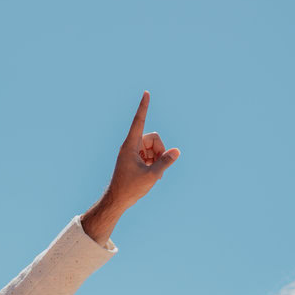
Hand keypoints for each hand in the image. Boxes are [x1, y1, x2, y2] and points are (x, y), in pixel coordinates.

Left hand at [81, 92, 179, 243]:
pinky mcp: (135, 160)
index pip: (139, 121)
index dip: (143, 107)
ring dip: (157, 158)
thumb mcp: (151, 175)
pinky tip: (152, 175)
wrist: (117, 200)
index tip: (146, 93)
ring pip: (152, 147)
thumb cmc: (130, 188)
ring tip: (154, 173)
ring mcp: (133, 153)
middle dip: (160, 149)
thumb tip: (177, 151)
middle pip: (153, 138)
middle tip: (158, 166)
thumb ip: (165, 162)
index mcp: (130, 145)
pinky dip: (154, 163)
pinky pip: (150, 155)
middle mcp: (130, 146)